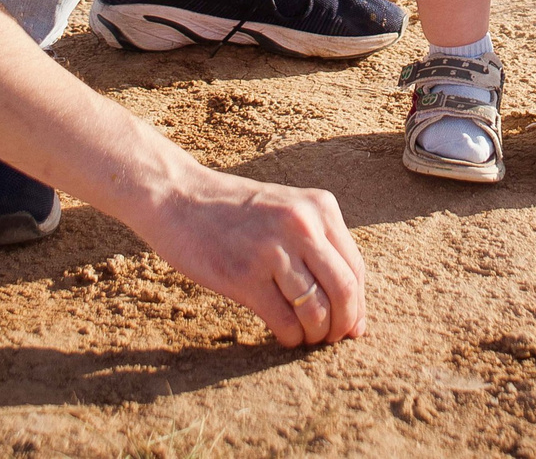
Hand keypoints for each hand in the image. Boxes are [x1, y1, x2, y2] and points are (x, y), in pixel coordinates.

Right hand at [131, 165, 369, 346]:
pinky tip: (284, 335)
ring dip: (316, 334)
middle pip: (344, 290)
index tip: (352, 326)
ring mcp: (272, 250)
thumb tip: (348, 303)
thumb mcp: (286, 209)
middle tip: (332, 339)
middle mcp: (302, 225)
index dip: (358, 304)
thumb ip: (316, 242)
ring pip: (316, 310)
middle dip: (343, 324)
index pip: (355, 267)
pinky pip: (284, 321)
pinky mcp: (244, 275)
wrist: (178, 197)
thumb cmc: (233, 211)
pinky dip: (290, 336)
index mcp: (319, 207)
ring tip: (306, 337)